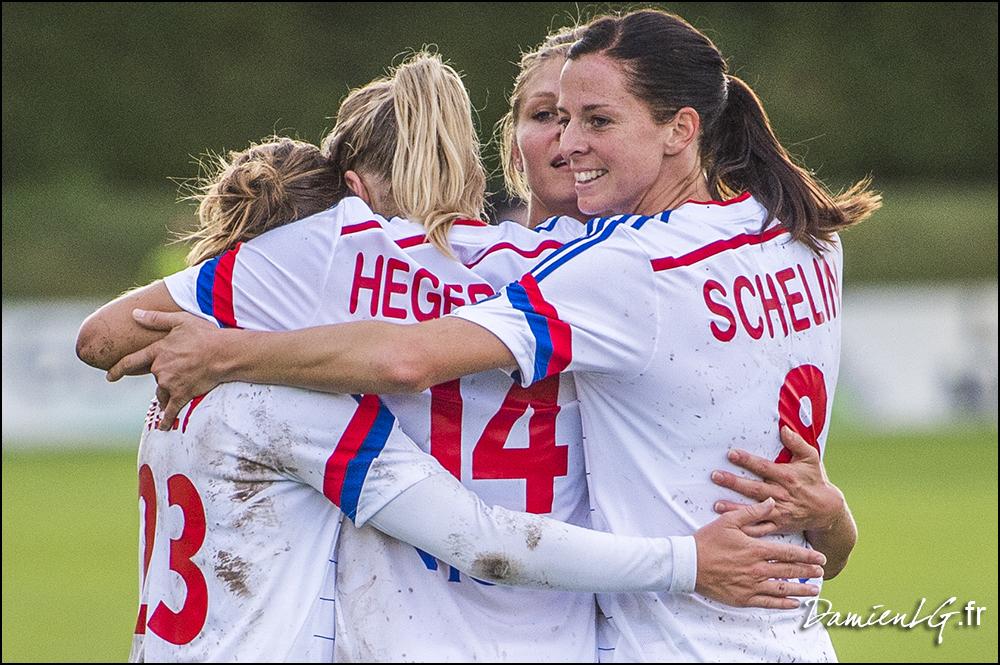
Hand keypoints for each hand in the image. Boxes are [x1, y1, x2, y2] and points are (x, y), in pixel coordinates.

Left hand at [106, 309, 227, 428]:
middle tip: (180, 370)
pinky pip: (171, 410)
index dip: (117, 370)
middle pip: (154, 377)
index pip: (131, 362)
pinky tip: (163, 427)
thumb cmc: (204, 335)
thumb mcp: (181, 320)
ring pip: (161, 393)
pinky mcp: (183, 395)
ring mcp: (171, 384)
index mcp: (158, 351)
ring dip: (166, 394)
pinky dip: (166, 419)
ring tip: (175, 392)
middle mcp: (160, 369)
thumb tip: (134, 314)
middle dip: (163, 376)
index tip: (109, 377)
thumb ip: (156, 319)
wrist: (224, 354)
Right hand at [694, 498, 824, 608]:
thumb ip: (753, 512)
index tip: (820, 559)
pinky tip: (793, 604)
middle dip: (808, 572)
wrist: (688, 564)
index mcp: (755, 550)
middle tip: (821, 573)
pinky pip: (768, 603)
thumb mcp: (728, 521)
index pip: (788, 553)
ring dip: (801, 590)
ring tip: (814, 590)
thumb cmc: (707, 542)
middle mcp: (757, 569)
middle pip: (789, 571)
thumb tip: (771, 502)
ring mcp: (751, 585)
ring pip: (782, 589)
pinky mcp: (743, 598)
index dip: (806, 556)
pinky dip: (783, 604)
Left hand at [711, 427, 846, 533]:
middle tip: (715, 476)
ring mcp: (779, 511)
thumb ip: (797, 443)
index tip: (731, 454)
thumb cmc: (814, 479)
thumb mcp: (810, 458)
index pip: (763, 467)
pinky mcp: (778, 525)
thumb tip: (784, 428)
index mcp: (786, 477)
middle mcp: (781, 494)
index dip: (747, 460)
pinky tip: (732, 526)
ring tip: (717, 504)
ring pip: (754, 510)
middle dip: (734, 483)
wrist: (826, 509)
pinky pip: (760, 529)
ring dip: (735, 507)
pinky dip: (746, 529)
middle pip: (754, 489)